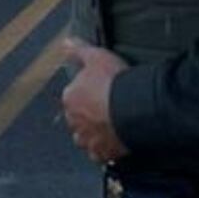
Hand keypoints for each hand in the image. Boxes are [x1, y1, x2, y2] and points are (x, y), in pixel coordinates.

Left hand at [60, 38, 130, 163]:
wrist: (133, 109)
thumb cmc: (115, 82)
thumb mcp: (97, 56)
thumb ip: (79, 50)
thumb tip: (65, 42)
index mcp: (70, 98)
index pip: (73, 96)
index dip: (87, 93)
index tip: (100, 92)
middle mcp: (74, 122)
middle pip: (77, 119)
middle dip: (87, 116)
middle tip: (106, 108)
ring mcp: (88, 140)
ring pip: (85, 138)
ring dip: (93, 134)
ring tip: (109, 126)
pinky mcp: (102, 153)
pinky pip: (100, 154)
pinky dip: (105, 150)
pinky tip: (114, 142)